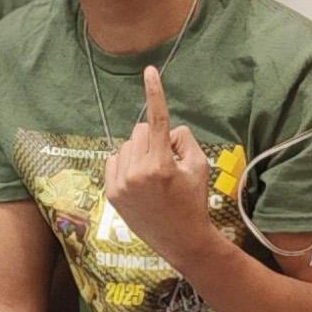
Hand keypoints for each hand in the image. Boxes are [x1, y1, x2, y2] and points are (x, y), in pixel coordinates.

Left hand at [101, 65, 214, 256]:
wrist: (182, 241)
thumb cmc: (194, 202)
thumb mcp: (199, 168)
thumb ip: (185, 140)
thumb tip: (169, 128)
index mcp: (161, 165)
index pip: (157, 120)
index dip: (154, 93)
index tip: (149, 71)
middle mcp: (137, 173)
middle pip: (140, 131)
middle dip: (154, 139)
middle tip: (167, 163)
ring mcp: (121, 184)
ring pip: (127, 145)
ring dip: (140, 152)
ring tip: (153, 177)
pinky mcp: (112, 193)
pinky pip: (115, 160)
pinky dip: (127, 164)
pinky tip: (139, 182)